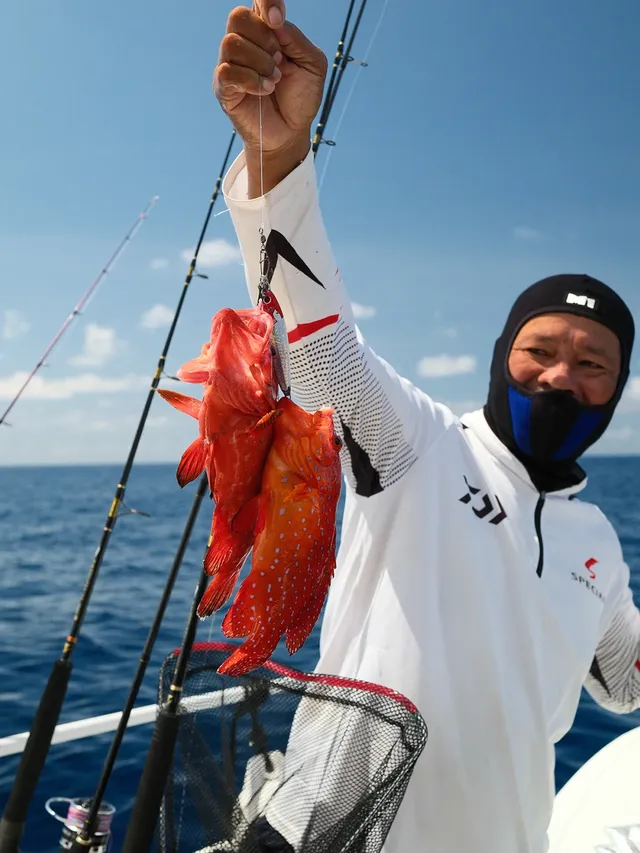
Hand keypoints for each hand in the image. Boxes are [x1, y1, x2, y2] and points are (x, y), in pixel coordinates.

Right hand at [214, 2, 327, 194]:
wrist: (291, 132)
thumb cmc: (300, 97)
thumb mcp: (312, 65)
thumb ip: (296, 39)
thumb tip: (275, 23)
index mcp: (266, 31)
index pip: (257, 1)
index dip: (265, 1)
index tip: (278, 19)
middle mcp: (245, 42)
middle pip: (238, 16)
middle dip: (264, 38)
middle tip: (279, 61)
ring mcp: (231, 64)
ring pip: (232, 43)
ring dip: (260, 63)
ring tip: (275, 81)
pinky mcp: (224, 87)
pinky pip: (228, 71)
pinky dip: (251, 81)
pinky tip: (264, 91)